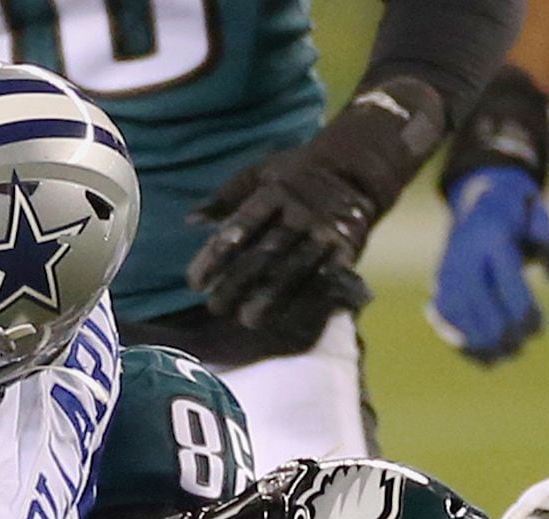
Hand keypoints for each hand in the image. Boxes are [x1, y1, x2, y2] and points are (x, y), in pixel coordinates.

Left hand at [188, 79, 442, 333]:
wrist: (358, 168)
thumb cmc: (298, 172)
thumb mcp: (261, 172)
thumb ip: (226, 197)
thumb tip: (191, 219)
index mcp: (274, 192)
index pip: (239, 228)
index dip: (215, 257)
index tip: (195, 282)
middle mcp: (300, 212)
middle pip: (264, 254)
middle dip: (237, 284)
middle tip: (214, 307)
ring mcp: (325, 231)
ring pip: (294, 270)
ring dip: (270, 298)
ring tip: (246, 320)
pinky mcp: (347, 248)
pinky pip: (325, 278)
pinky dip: (305, 300)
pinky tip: (286, 317)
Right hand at [427, 168, 548, 364]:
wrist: (480, 200)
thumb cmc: (521, 214)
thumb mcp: (546, 218)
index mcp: (492, 236)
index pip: (507, 285)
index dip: (523, 314)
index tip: (538, 330)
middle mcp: (463, 256)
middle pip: (479, 307)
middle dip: (501, 333)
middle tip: (521, 346)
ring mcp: (445, 272)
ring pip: (458, 317)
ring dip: (480, 343)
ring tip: (502, 357)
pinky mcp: (437, 285)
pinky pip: (444, 320)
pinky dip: (461, 342)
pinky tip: (481, 357)